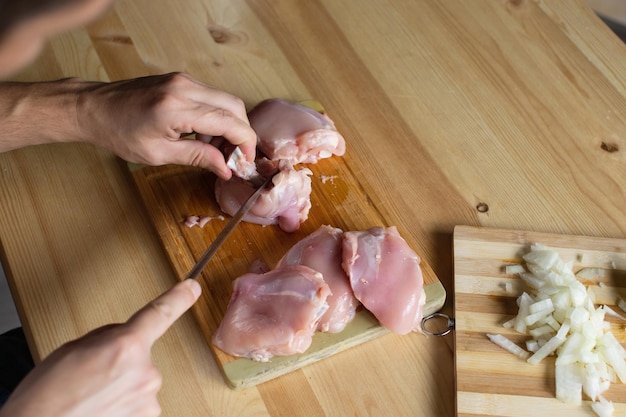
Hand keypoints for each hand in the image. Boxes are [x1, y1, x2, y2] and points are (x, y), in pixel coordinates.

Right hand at [0, 279, 201, 416]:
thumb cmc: (46, 395)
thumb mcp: (74, 348)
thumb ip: (109, 337)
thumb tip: (125, 337)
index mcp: (126, 345)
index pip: (160, 313)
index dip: (179, 298)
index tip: (192, 288)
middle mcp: (145, 371)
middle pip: (140, 354)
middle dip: (120, 359)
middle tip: (91, 374)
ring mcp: (148, 397)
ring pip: (139, 379)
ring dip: (121, 383)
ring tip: (91, 395)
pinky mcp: (147, 416)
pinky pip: (138, 400)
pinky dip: (122, 402)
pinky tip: (101, 407)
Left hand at [77, 72, 255, 178]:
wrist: (93, 108)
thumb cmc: (119, 133)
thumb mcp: (159, 154)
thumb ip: (198, 158)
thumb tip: (225, 168)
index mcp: (176, 108)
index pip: (229, 121)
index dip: (245, 142)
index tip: (245, 160)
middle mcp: (184, 87)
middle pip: (234, 106)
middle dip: (241, 133)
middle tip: (234, 156)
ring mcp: (183, 80)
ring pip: (225, 100)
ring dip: (228, 125)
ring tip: (213, 148)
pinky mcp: (180, 79)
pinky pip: (211, 96)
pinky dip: (215, 115)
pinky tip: (202, 133)